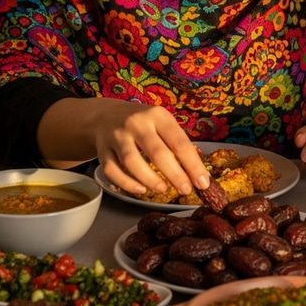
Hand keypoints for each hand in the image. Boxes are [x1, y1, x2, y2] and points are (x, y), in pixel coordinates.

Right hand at [38, 98, 209, 196]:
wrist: (106, 115)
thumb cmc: (143, 123)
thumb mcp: (162, 123)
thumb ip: (177, 143)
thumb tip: (198, 173)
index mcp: (158, 116)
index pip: (179, 142)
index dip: (192, 164)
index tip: (203, 183)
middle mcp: (137, 123)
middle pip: (157, 152)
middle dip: (175, 174)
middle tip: (185, 190)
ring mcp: (117, 136)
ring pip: (132, 161)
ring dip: (150, 179)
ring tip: (163, 189)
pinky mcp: (102, 149)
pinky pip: (112, 170)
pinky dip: (126, 183)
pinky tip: (140, 190)